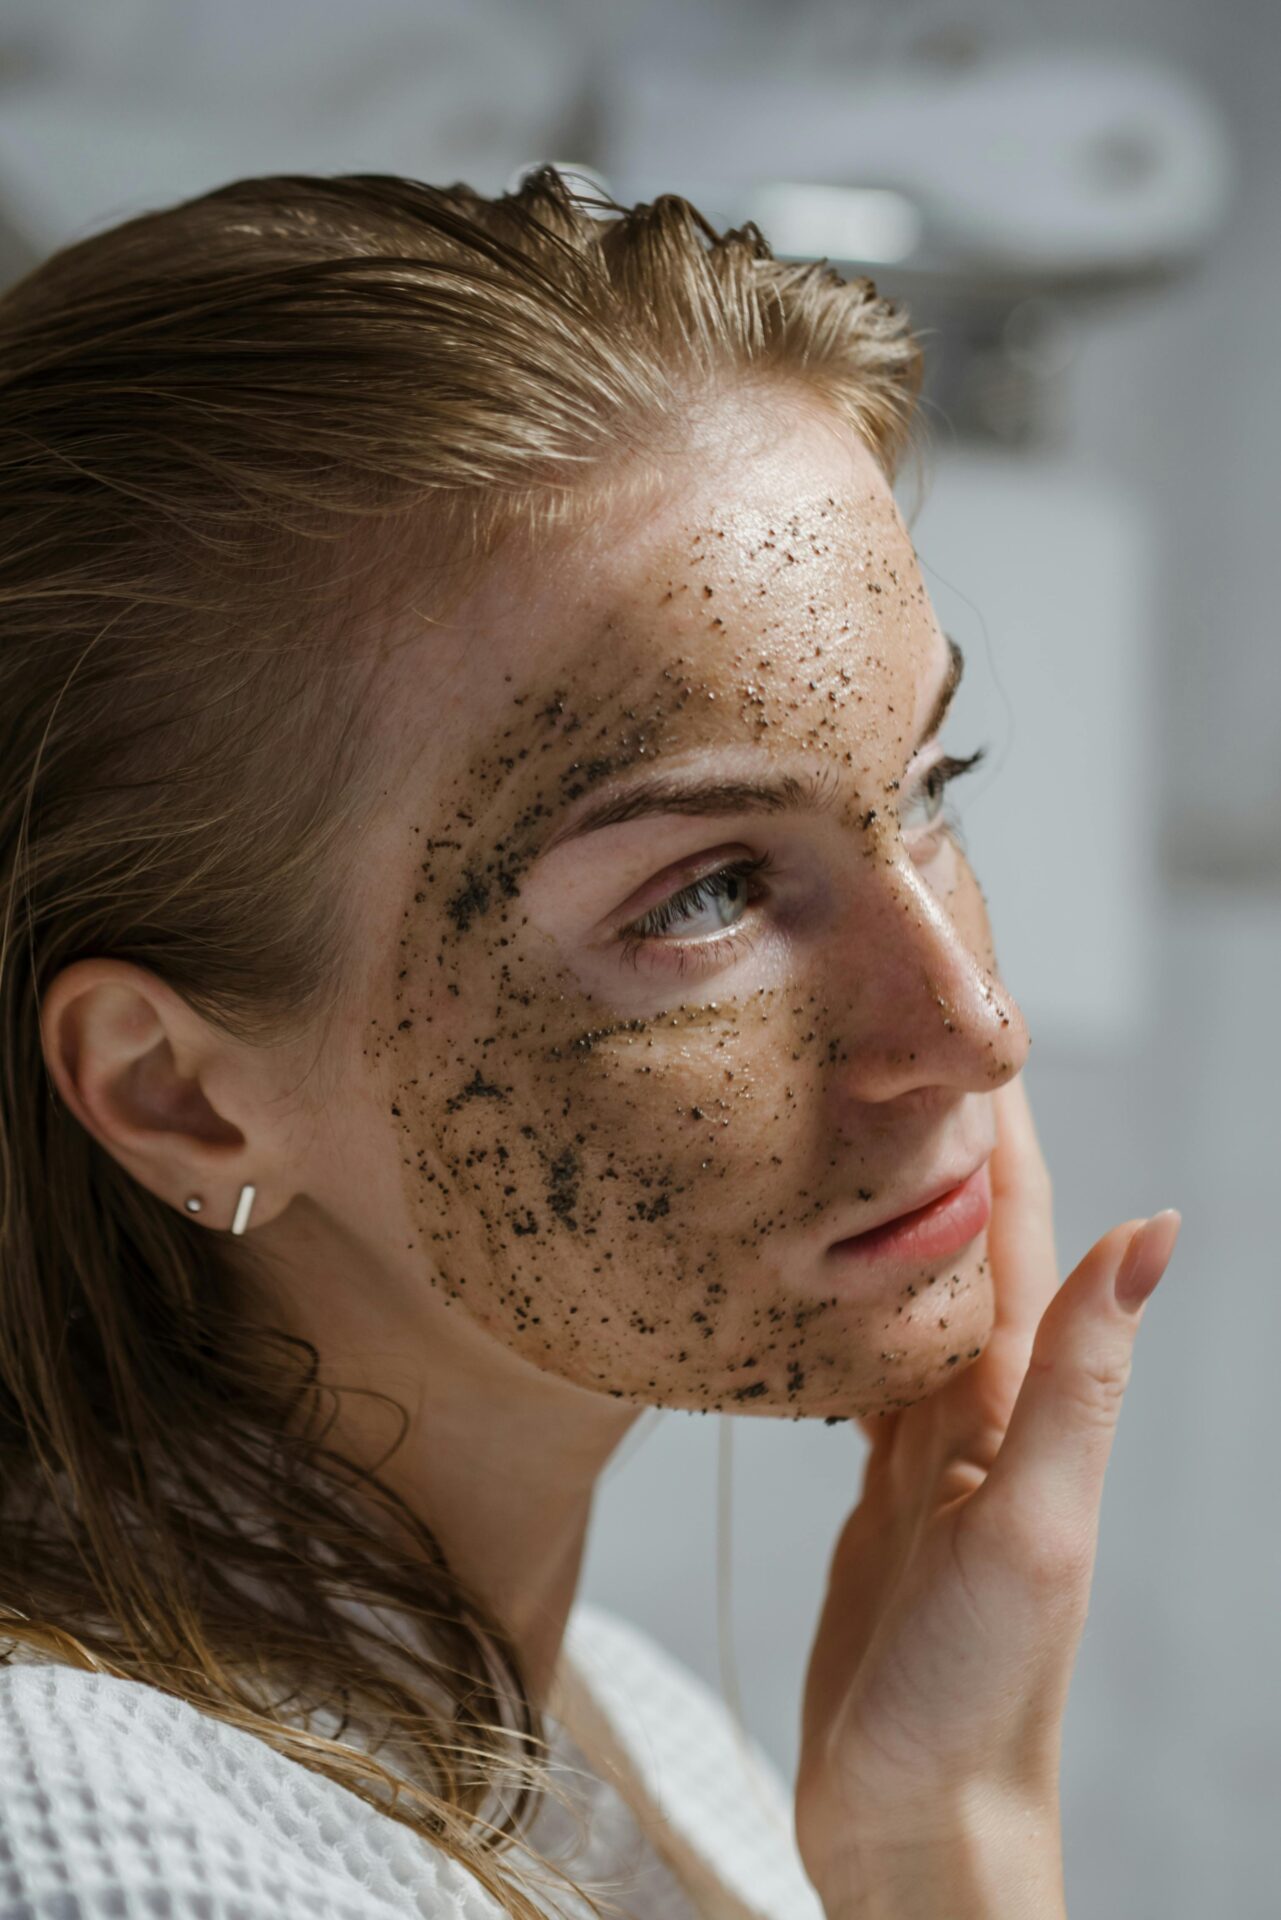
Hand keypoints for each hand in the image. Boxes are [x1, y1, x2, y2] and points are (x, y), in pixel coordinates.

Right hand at [794, 1073, 1179, 1913]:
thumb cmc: (979, 1696)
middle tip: (903, 1043)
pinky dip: (851, 1308)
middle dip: (946, 1144)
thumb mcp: (1034, 1525)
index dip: (1005, 1128)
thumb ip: (1083, 1381)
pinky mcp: (878, 1498)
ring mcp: (929, 1454)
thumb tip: (1156, 1227)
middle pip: (967, 1247)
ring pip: (914, 1298)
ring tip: (864, 1133)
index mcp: (1023, 1403)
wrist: (920, 1827)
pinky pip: (866, 1374)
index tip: (977, 1025)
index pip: (1021, 1231)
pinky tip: (824, 1280)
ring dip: (900, 1215)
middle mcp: (984, 1413)